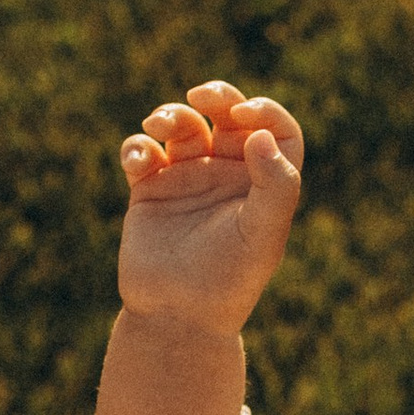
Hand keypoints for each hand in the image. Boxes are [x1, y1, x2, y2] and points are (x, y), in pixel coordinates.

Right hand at [116, 80, 303, 333]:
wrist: (178, 318)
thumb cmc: (229, 281)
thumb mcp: (263, 236)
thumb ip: (275, 186)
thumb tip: (260, 136)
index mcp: (262, 184)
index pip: (276, 131)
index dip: (266, 113)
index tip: (246, 116)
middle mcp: (227, 176)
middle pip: (228, 115)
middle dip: (217, 96)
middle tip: (203, 96)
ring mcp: (187, 179)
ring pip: (182, 126)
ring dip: (170, 115)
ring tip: (160, 126)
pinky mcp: (149, 191)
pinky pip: (141, 152)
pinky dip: (137, 146)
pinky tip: (140, 160)